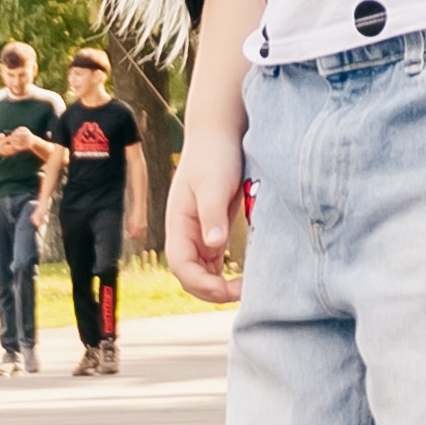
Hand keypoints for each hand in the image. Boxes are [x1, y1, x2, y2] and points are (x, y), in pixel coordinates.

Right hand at [167, 129, 244, 304]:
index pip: (180, 265)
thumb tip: (214, 244)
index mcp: (178, 223)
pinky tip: (245, 277)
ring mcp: (198, 232)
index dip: (201, 284)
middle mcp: (185, 232)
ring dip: (219, 285)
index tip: (228, 289)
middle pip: (190, 275)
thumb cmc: (214, 154)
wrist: (220, 132)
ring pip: (202, 271)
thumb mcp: (214, 183)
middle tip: (244, 292)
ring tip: (247, 288)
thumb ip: (212, 213)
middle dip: (212, 290)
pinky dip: (225, 274)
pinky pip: (214, 261)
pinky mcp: (213, 228)